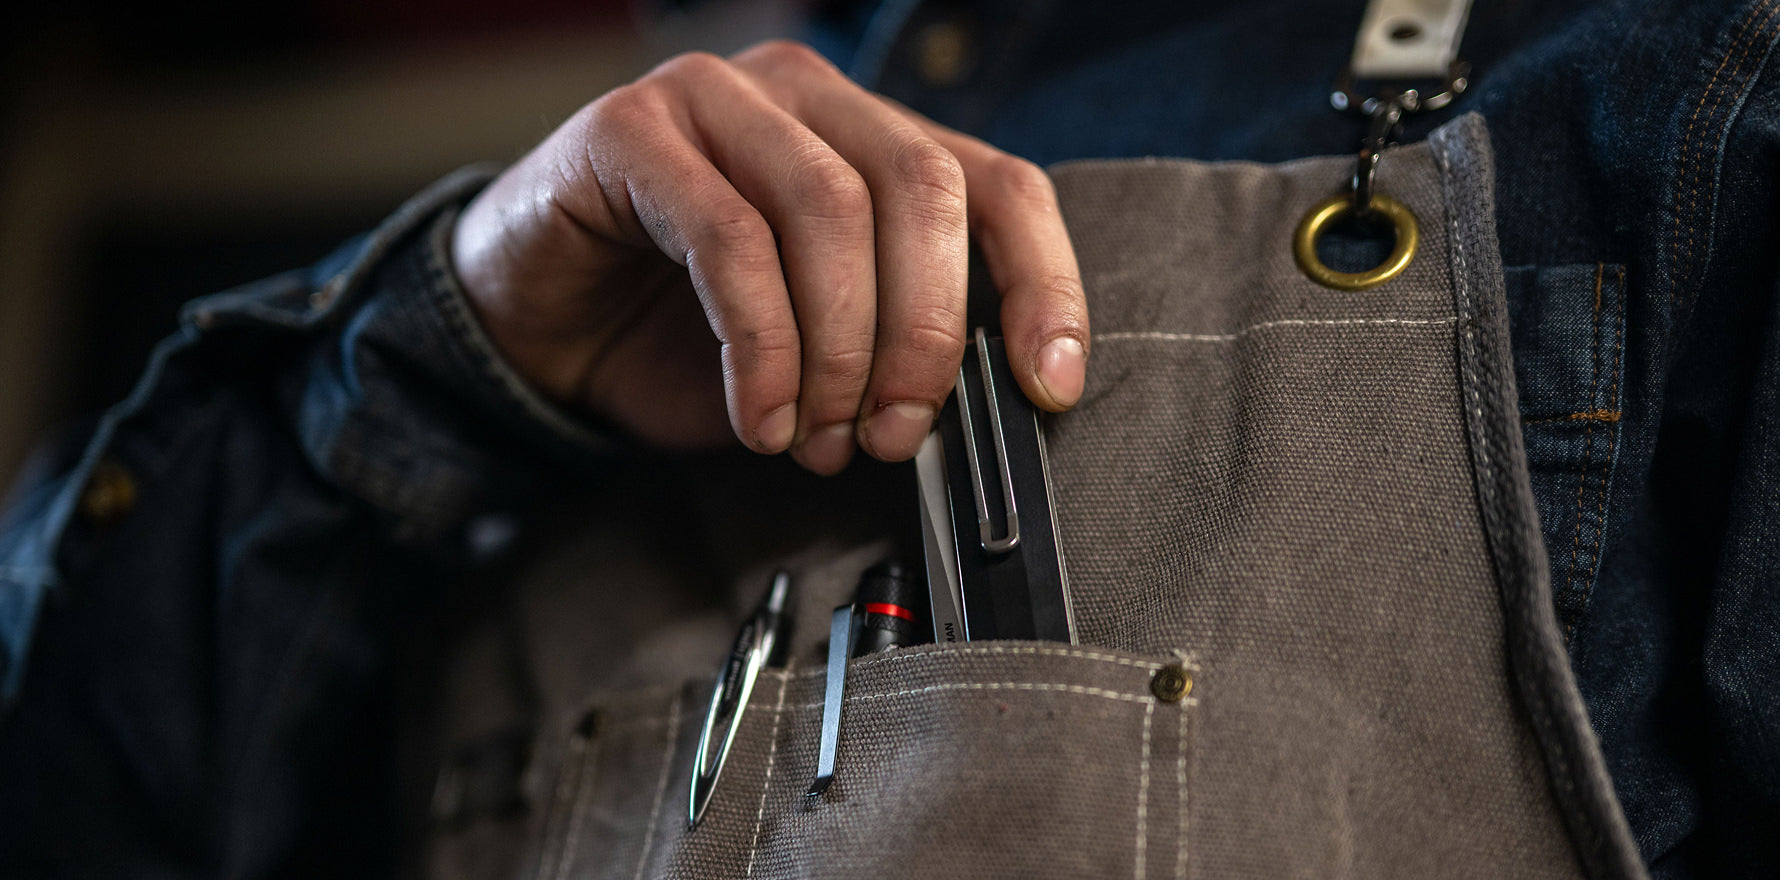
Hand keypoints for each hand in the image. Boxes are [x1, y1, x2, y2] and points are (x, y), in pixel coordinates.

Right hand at [451, 40, 1087, 474]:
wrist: (533, 332)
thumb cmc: (682, 340)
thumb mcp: (820, 355)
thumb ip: (896, 356)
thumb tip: (982, 409)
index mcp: (871, 138)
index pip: (997, 185)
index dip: (1041, 284)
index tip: (1048, 384)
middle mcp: (806, 97)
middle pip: (923, 190)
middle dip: (926, 334)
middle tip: (895, 433)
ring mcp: (717, 98)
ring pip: (830, 208)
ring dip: (839, 349)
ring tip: (818, 437)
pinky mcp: (631, 130)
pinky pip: (729, 238)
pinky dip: (761, 346)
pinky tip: (759, 414)